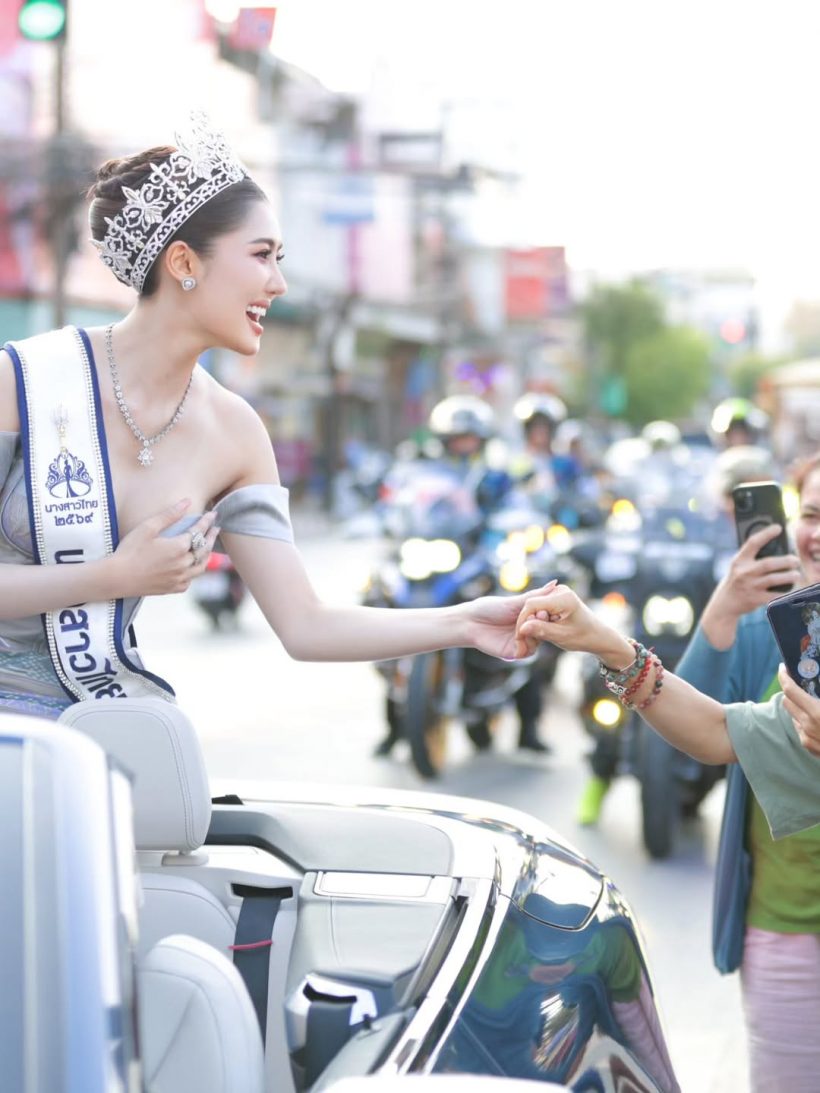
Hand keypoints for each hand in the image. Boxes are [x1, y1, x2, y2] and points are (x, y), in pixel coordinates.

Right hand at [109, 501, 219, 596]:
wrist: (117, 577)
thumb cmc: (130, 550)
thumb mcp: (148, 527)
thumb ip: (169, 515)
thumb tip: (187, 501)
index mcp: (179, 547)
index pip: (199, 531)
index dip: (207, 521)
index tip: (213, 514)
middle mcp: (183, 564)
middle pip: (204, 549)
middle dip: (211, 537)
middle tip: (216, 528)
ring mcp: (180, 578)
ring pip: (201, 566)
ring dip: (207, 555)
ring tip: (208, 547)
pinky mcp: (173, 588)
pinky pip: (190, 580)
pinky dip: (194, 572)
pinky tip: (193, 567)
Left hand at [464, 580, 557, 659]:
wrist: (469, 622)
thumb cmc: (489, 608)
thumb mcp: (514, 601)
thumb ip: (535, 595)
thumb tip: (555, 583)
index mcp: (529, 617)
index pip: (547, 617)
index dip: (550, 613)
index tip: (549, 607)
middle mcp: (528, 630)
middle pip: (545, 630)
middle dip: (544, 623)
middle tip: (540, 615)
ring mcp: (522, 642)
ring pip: (538, 642)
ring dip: (535, 634)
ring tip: (527, 625)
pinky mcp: (514, 653)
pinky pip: (527, 652)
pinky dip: (526, 645)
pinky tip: (520, 636)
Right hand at [515, 584, 632, 665]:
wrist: (598, 635)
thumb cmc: (583, 637)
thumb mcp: (561, 636)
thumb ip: (541, 631)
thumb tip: (522, 628)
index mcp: (563, 598)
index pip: (532, 605)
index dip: (523, 620)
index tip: (520, 636)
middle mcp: (560, 590)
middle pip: (532, 605)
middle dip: (528, 622)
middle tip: (527, 640)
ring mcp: (559, 592)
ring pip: (535, 606)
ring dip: (534, 621)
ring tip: (540, 636)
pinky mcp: (557, 597)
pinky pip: (540, 606)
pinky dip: (539, 619)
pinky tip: (545, 629)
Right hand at [719, 525, 800, 613]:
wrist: (725, 603)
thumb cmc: (736, 580)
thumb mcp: (738, 566)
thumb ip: (752, 557)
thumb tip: (777, 547)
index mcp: (739, 560)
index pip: (752, 543)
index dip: (765, 534)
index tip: (778, 528)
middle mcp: (744, 572)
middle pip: (768, 564)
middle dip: (785, 561)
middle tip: (795, 560)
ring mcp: (750, 586)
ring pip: (773, 579)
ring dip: (788, 576)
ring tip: (796, 575)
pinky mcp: (755, 599)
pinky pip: (774, 595)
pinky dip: (784, 592)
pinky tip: (790, 588)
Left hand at [779, 663, 819, 756]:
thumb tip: (818, 682)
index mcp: (817, 712)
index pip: (790, 690)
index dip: (784, 676)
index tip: (783, 667)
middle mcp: (808, 725)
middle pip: (787, 701)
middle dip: (790, 690)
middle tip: (799, 683)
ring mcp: (806, 737)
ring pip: (794, 715)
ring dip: (798, 706)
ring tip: (812, 702)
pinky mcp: (809, 747)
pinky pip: (800, 728)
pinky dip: (804, 720)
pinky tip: (817, 720)